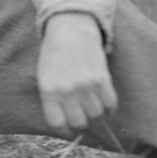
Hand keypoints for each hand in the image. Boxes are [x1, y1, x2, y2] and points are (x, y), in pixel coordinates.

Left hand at [37, 12, 117, 135]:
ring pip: (96, 114)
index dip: (64, 129)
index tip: (68, 127)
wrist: (69, 28)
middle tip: (81, 111)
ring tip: (90, 98)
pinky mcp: (102, 79)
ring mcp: (85, 85)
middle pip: (79, 122)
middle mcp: (66, 90)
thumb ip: (53, 99)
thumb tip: (67, 124)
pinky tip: (102, 96)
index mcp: (48, 90)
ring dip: (95, 110)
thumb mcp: (45, 76)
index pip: (56, 123)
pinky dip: (109, 105)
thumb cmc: (54, 54)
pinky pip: (111, 104)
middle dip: (80, 120)